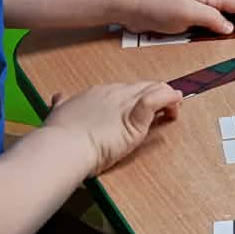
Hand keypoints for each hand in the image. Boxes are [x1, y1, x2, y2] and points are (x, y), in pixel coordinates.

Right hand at [46, 82, 182, 172]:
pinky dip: (170, 99)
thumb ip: (61, 106)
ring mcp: (125, 104)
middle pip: (141, 87)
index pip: (124, 90)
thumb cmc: (60, 136)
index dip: (135, 97)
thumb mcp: (58, 114)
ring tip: (175, 106)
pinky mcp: (135, 118)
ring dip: (167, 96)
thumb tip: (58, 98)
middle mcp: (113, 93)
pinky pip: (157, 100)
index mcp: (96, 93)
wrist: (63, 146)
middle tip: (163, 106)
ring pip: (154, 90)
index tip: (139, 107)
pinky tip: (176, 104)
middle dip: (154, 94)